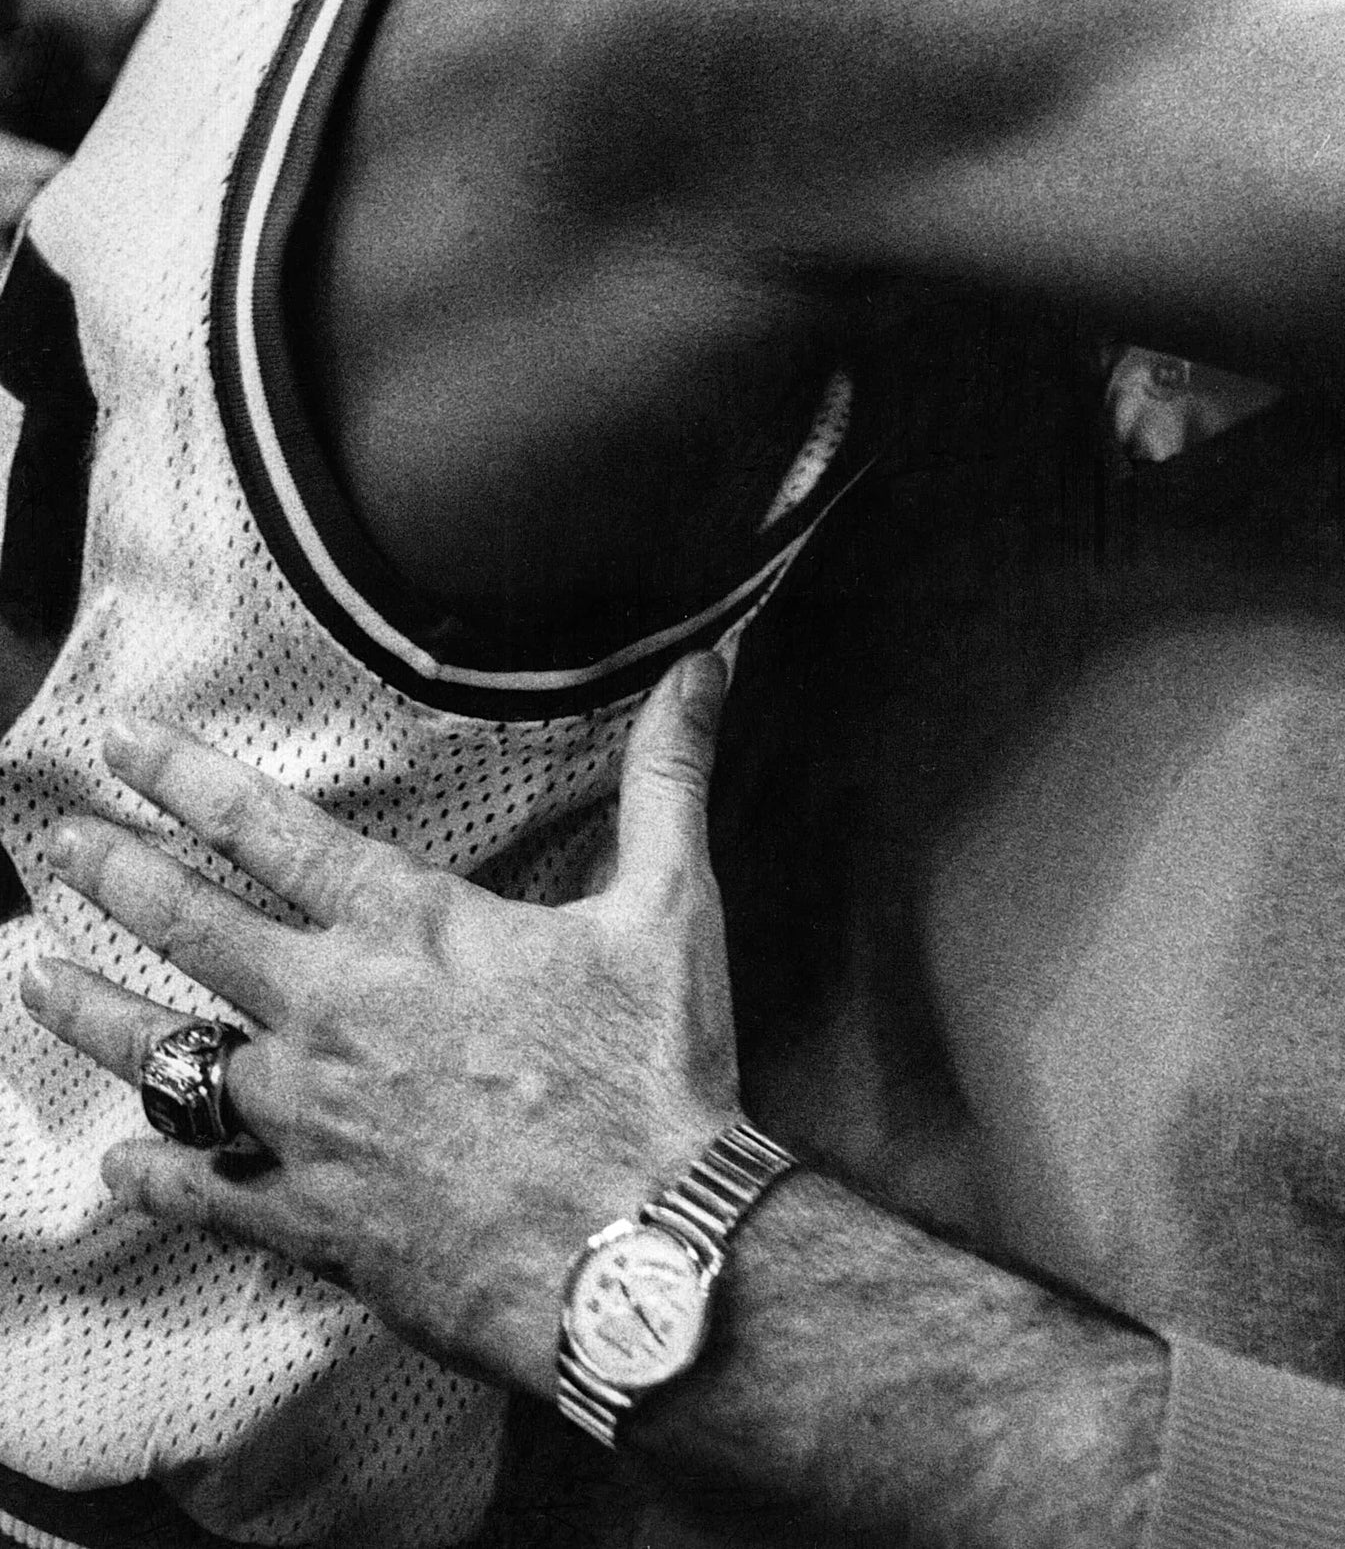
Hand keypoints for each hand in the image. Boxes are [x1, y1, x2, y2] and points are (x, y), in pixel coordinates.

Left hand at [20, 649, 740, 1398]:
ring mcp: (309, 1122)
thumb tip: (708, 664)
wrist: (639, 1250)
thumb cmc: (653, 1073)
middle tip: (57, 845)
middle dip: (115, 877)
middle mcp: (333, 1012)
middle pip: (190, 929)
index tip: (122, 745)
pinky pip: (204, 1190)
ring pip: (169, 1056)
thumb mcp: (672, 904)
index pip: (270, 830)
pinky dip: (155, 1173)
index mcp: (409, 928)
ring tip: (39, 983)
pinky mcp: (311, 1219)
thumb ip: (671, 775)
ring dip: (94, 1015)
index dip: (187, 778)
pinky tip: (118, 1163)